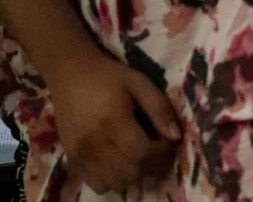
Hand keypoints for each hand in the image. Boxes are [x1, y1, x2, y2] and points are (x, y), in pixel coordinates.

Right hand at [48, 51, 179, 193]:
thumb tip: (176, 136)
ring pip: (116, 184)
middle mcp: (95, 145)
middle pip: (131, 173)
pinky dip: (113, 180)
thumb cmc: (108, 75)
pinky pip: (98, 185)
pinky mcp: (72, 161)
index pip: (143, 154)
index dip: (162, 153)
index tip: (168, 141)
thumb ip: (159, 107)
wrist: (70, 73)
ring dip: (134, 174)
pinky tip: (119, 161)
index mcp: (113, 122)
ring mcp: (81, 156)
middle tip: (156, 148)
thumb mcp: (138, 82)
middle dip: (151, 164)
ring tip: (139, 155)